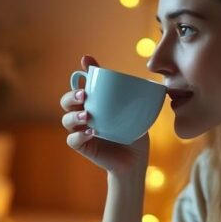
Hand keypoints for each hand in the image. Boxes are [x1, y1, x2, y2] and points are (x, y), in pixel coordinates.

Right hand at [60, 55, 149, 176]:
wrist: (136, 160)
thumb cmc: (135, 133)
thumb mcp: (136, 112)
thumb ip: (136, 99)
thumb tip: (155, 83)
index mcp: (95, 103)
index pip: (82, 85)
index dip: (81, 72)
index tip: (86, 61)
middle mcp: (84, 115)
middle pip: (67, 101)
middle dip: (71, 95)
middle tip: (84, 96)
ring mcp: (82, 131)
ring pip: (66, 120)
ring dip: (73, 116)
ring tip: (86, 116)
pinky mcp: (83, 147)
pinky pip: (72, 140)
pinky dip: (78, 135)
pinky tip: (90, 133)